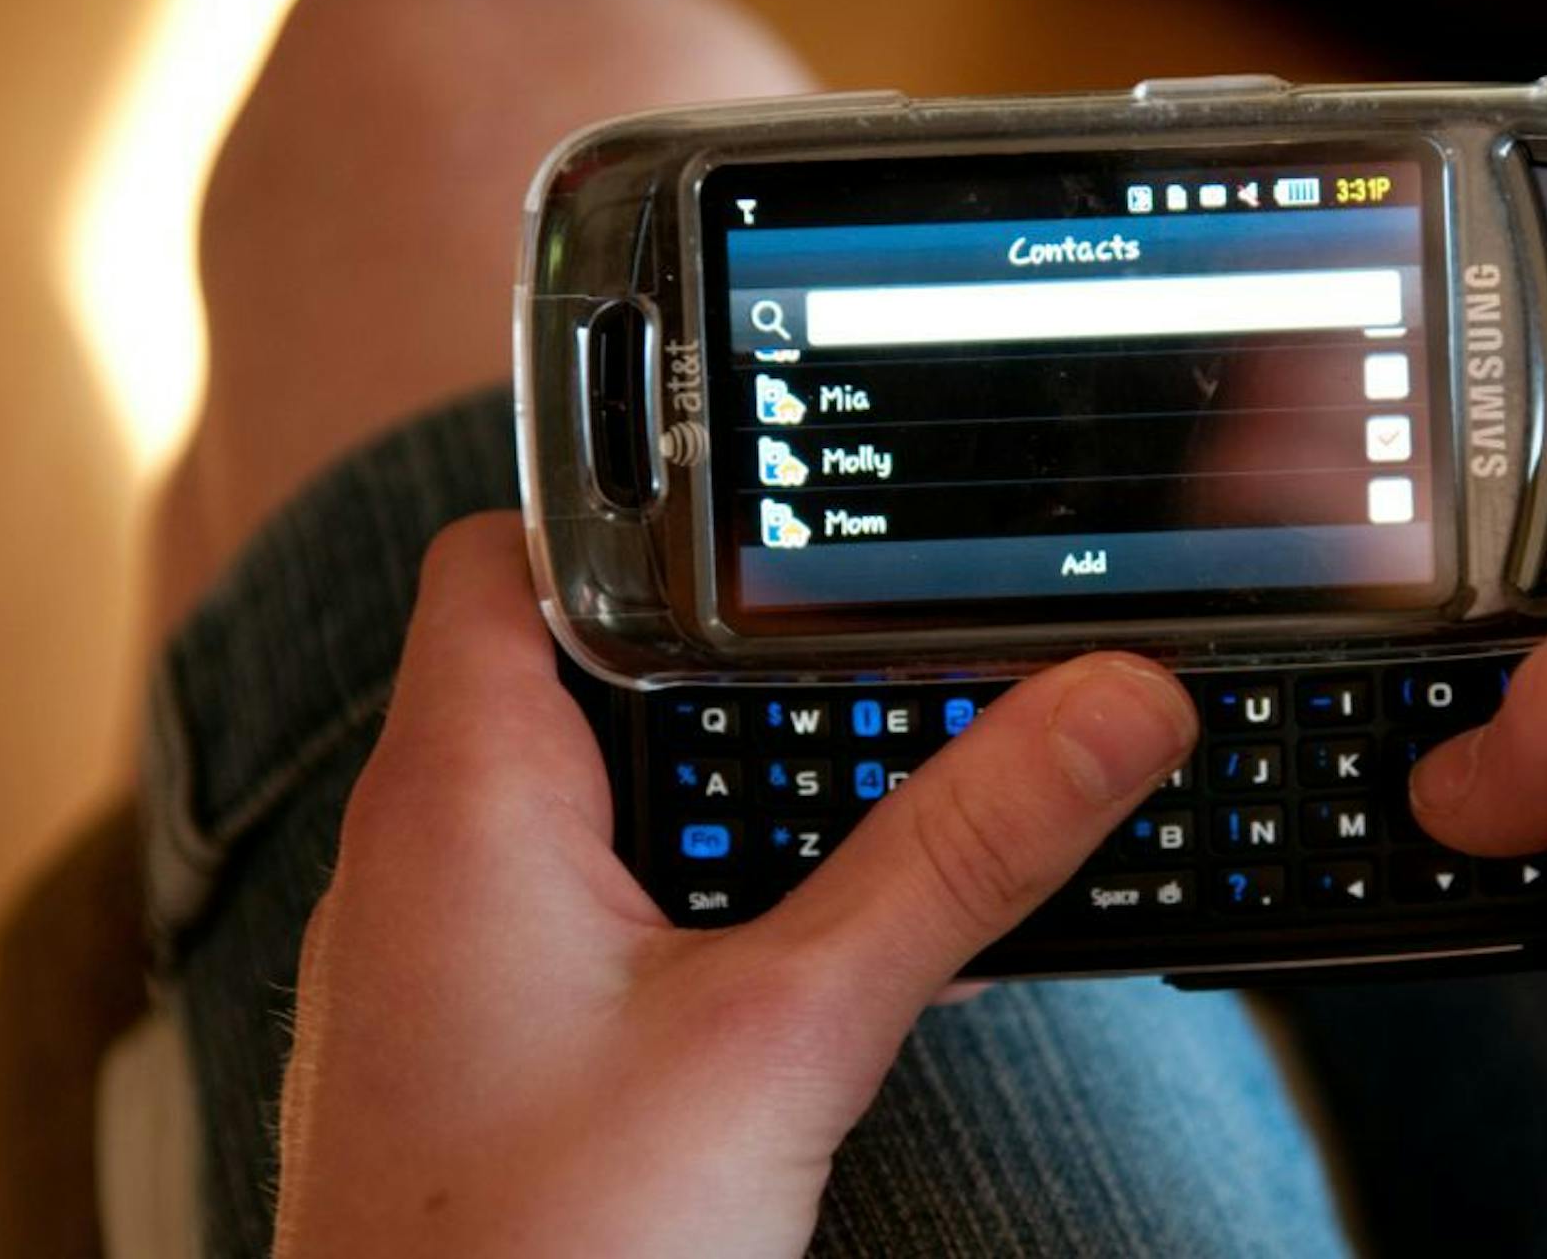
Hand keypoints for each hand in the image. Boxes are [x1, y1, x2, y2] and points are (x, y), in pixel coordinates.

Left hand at [271, 514, 1196, 1256]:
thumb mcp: (792, 1034)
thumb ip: (958, 856)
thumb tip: (1113, 705)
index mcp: (462, 796)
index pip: (513, 550)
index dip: (642, 512)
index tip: (790, 522)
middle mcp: (433, 854)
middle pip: (591, 664)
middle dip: (746, 672)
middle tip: (893, 670)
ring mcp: (457, 951)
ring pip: (616, 793)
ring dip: (745, 795)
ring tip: (886, 802)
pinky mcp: (496, 1035)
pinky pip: (613, 903)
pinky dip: (718, 893)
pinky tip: (831, 947)